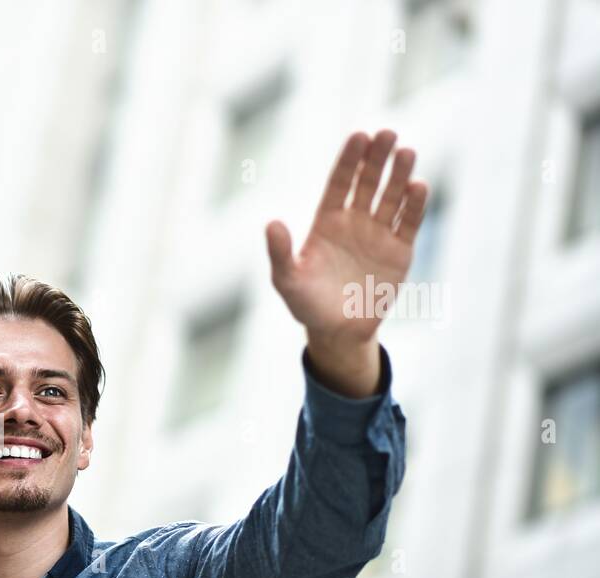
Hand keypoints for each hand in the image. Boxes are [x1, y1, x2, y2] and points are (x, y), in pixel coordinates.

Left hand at [266, 129, 426, 395]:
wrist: (337, 331)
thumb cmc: (307, 304)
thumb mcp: (287, 280)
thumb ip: (280, 253)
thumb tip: (272, 223)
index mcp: (327, 221)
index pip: (340, 182)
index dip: (349, 160)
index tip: (359, 135)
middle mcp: (355, 221)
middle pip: (368, 182)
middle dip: (377, 158)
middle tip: (388, 133)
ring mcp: (378, 234)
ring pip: (391, 197)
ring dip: (400, 175)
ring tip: (407, 152)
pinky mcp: (399, 251)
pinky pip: (408, 223)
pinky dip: (414, 205)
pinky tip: (418, 186)